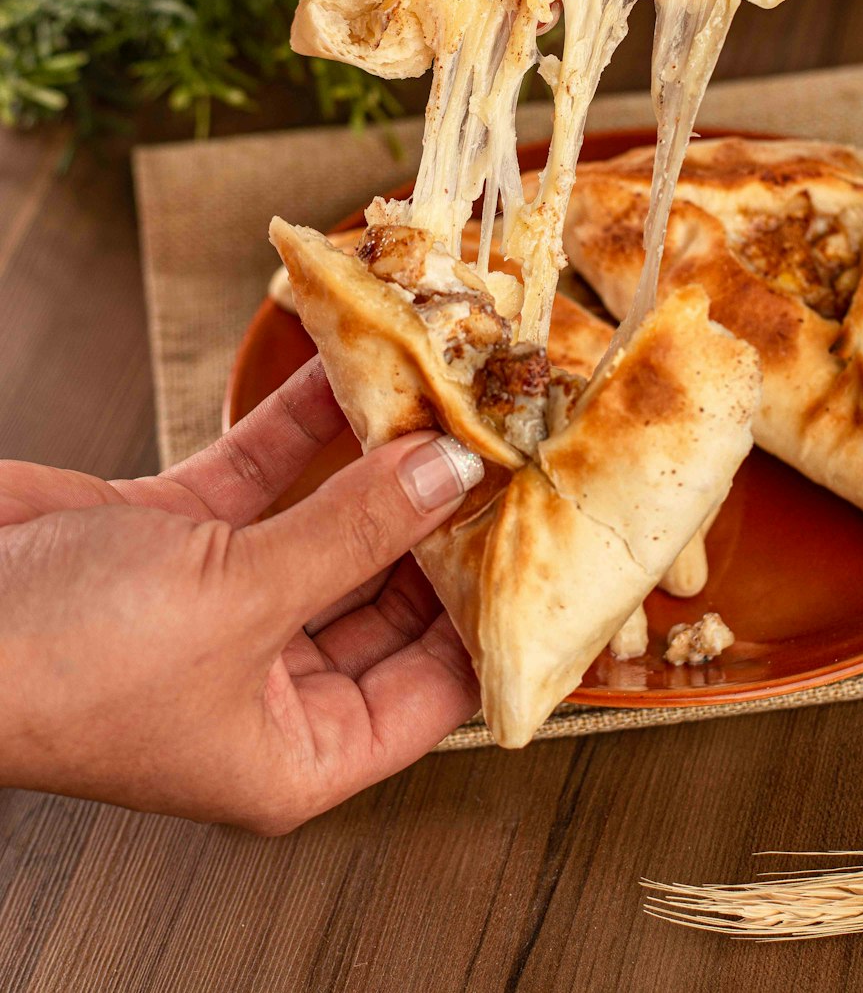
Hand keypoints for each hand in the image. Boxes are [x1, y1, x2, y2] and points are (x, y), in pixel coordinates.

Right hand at [0, 358, 482, 831]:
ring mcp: (219, 607)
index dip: (493, 611)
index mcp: (295, 752)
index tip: (539, 532)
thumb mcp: (237, 599)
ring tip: (441, 395)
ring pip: (328, 526)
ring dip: (375, 461)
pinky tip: (348, 372)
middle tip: (501, 445)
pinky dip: (300, 426)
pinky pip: (260, 478)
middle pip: (389, 596)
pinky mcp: (172, 540)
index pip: (438, 688)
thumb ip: (353, 532)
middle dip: (439, 518)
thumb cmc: (62, 664)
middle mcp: (266, 685)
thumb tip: (453, 476)